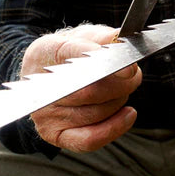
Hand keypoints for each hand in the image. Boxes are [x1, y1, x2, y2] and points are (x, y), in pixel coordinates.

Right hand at [21, 24, 141, 152]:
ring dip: (119, 100)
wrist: (44, 73)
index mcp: (45, 51)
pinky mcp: (53, 133)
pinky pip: (89, 138)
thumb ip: (103, 37)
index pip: (73, 54)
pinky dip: (114, 128)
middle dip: (121, 84)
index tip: (129, 68)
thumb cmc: (70, 53)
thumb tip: (120, 40)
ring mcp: (44, 112)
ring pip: (96, 112)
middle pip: (90, 90)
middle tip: (134, 75)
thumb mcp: (85, 36)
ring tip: (123, 89)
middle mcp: (40, 84)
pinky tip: (128, 115)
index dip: (103, 60)